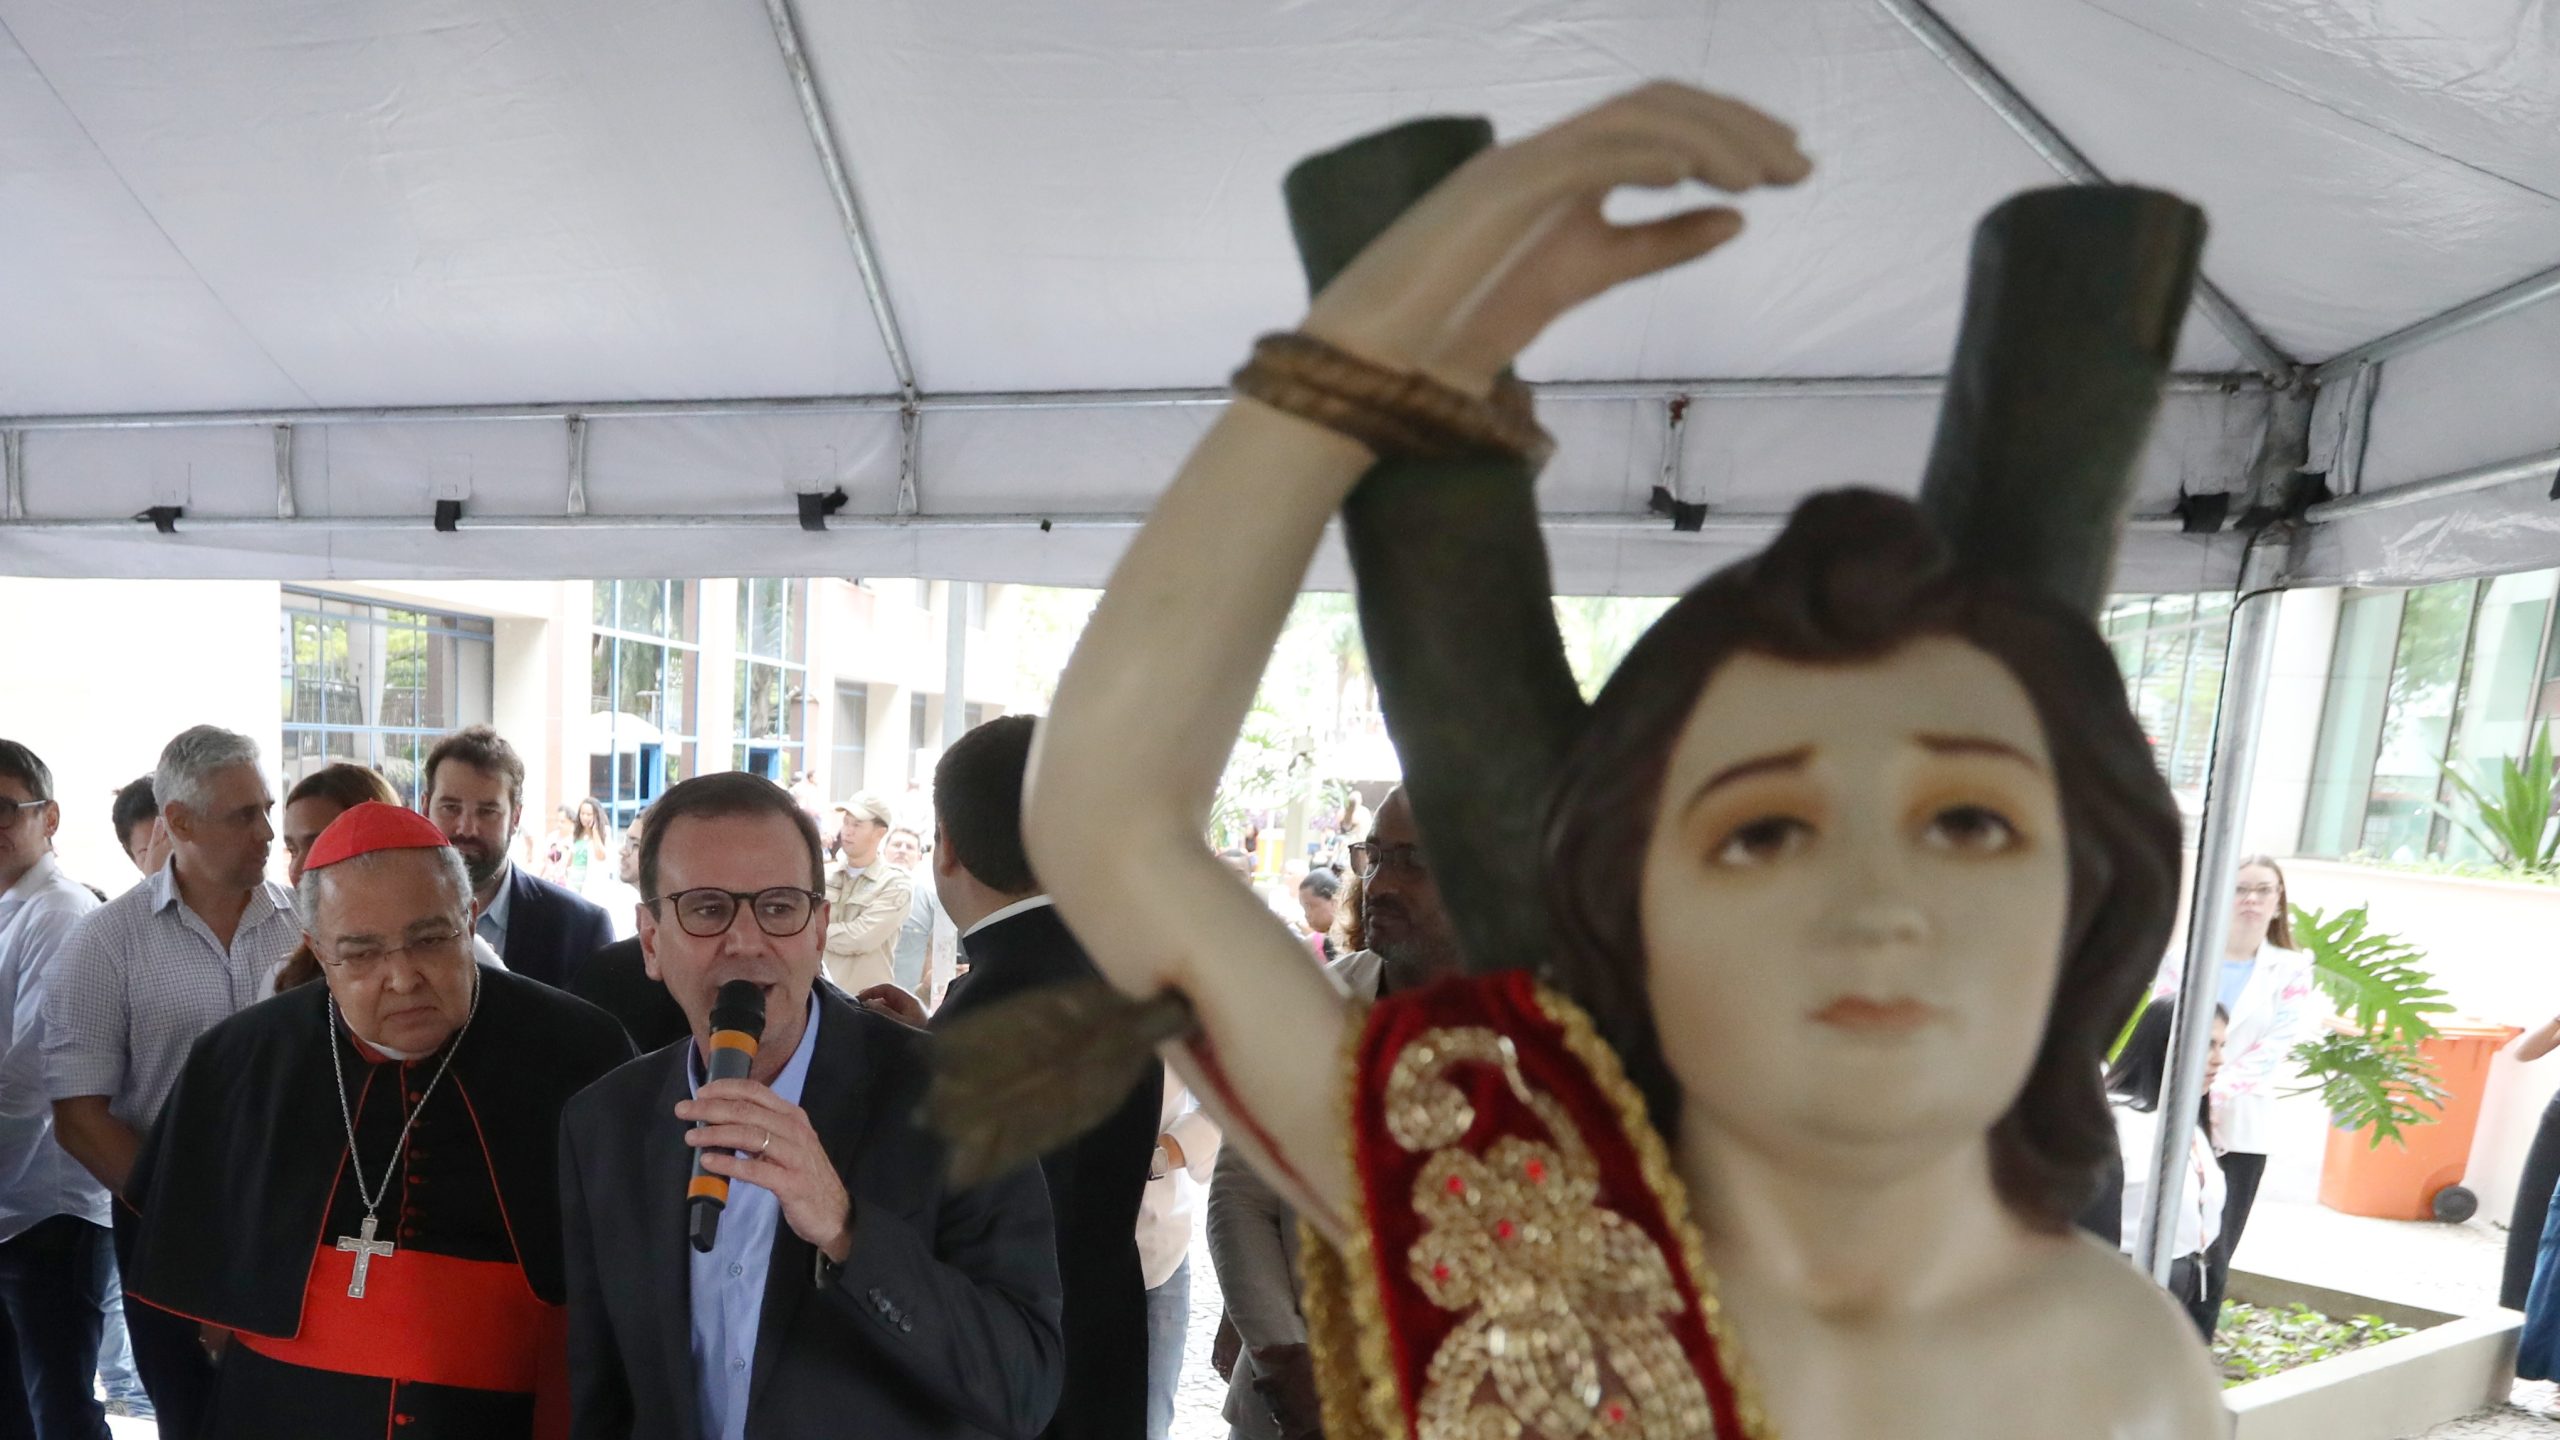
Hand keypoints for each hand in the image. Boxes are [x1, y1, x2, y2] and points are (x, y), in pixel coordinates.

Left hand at [678, 1079, 854, 1261]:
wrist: (834, 1212)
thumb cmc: (804, 1175)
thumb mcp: (786, 1144)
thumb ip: (760, 1131)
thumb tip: (721, 1122)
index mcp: (793, 1116)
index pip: (756, 1092)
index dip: (726, 1088)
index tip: (701, 1091)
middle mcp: (795, 1130)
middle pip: (746, 1111)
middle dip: (710, 1108)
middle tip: (683, 1110)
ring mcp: (795, 1156)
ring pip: (749, 1136)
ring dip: (715, 1134)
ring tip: (691, 1137)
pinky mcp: (791, 1183)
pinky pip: (755, 1170)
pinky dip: (729, 1164)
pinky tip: (709, 1162)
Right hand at [854, 983, 926, 1028]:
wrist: (934, 1053)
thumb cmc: (919, 1034)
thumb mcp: (901, 1022)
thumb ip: (884, 1012)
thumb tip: (868, 1002)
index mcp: (909, 1001)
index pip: (888, 989)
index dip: (872, 991)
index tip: (858, 998)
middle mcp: (909, 1006)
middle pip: (887, 997)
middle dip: (872, 1001)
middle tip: (858, 1008)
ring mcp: (908, 1015)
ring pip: (888, 1007)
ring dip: (876, 1010)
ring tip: (863, 1017)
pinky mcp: (907, 1025)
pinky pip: (891, 1017)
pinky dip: (881, 1018)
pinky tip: (873, 1024)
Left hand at [1247, 1343, 1325, 1439]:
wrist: (1342, 1386)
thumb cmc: (1320, 1366)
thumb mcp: (1298, 1351)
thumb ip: (1275, 1351)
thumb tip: (1252, 1352)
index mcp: (1277, 1381)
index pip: (1258, 1385)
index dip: (1261, 1383)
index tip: (1266, 1381)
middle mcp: (1279, 1400)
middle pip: (1267, 1401)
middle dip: (1272, 1397)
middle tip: (1283, 1392)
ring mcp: (1288, 1415)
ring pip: (1274, 1417)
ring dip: (1278, 1413)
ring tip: (1288, 1407)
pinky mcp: (1299, 1428)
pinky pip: (1284, 1434)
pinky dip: (1285, 1430)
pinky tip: (1292, 1424)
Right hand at [1300, 82, 1808, 394]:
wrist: (1386, 360)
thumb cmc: (1470, 318)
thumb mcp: (1590, 273)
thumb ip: (1659, 246)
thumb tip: (1739, 220)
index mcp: (1564, 166)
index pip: (1660, 119)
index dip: (1730, 129)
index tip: (1786, 166)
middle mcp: (1545, 150)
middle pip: (1658, 104)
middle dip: (1737, 126)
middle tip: (1800, 167)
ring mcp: (1521, 164)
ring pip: (1631, 119)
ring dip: (1710, 139)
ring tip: (1765, 176)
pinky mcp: (1500, 191)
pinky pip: (1586, 155)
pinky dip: (1648, 157)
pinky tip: (1699, 178)